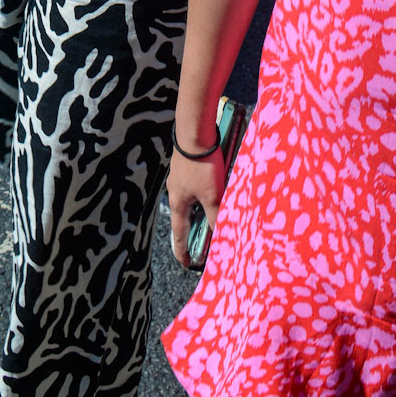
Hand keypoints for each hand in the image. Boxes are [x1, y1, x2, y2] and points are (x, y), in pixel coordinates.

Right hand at [167, 143, 225, 268]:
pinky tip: (210, 188)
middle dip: (192, 229)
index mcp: (178, 203)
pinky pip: (192, 185)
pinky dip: (200, 193)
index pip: (179, 233)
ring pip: (189, 199)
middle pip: (184, 216)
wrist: (194, 133)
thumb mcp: (212, 196)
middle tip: (199, 241)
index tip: (186, 263)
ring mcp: (179, 176)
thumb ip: (216, 217)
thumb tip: (220, 237)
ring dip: (198, 209)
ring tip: (209, 215)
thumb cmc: (202, 166)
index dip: (182, 250)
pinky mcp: (186, 164)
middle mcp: (175, 191)